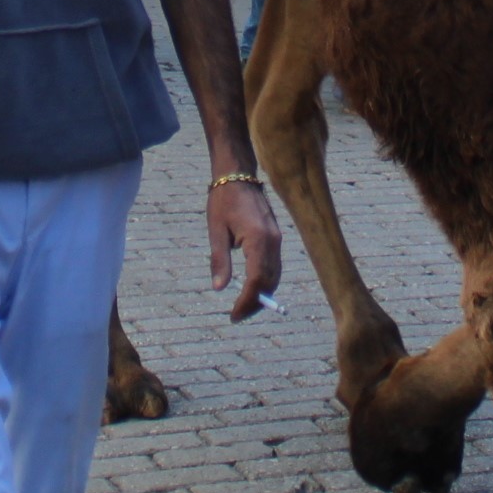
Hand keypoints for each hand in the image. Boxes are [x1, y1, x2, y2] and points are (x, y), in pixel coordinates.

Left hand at [208, 176, 284, 319]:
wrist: (238, 176)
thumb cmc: (223, 201)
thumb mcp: (216, 231)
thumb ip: (219, 260)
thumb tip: (219, 288)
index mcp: (258, 239)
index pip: (257, 280)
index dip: (246, 301)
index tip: (233, 315)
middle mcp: (273, 241)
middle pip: (269, 282)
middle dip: (255, 303)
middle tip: (236, 316)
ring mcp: (277, 239)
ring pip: (275, 276)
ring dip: (262, 295)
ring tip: (243, 307)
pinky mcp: (276, 238)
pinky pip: (275, 267)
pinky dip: (266, 282)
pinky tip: (253, 290)